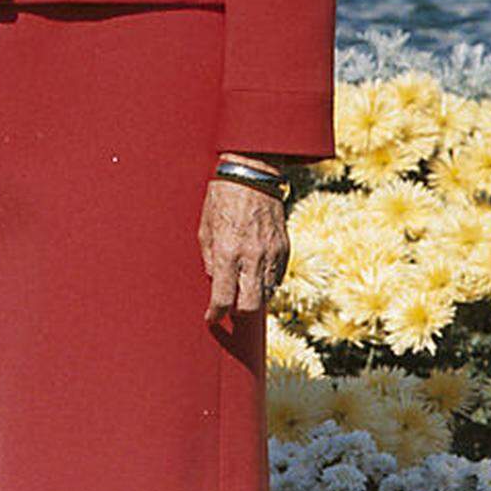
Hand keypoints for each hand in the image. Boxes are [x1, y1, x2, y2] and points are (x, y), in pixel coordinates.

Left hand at [198, 175, 288, 324]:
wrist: (253, 171)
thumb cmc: (223, 195)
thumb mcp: (205, 224)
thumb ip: (210, 256)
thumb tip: (215, 279)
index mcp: (228, 250)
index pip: (223, 297)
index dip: (215, 314)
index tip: (211, 318)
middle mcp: (251, 255)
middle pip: (250, 305)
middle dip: (238, 313)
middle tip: (228, 306)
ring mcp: (271, 252)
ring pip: (266, 294)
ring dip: (253, 297)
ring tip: (242, 289)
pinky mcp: (284, 247)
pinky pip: (278, 277)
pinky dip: (267, 282)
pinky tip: (256, 275)